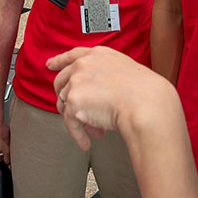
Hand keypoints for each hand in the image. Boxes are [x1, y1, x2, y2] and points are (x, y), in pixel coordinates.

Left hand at [48, 47, 174, 151]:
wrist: (146, 103)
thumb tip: (95, 90)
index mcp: (97, 54)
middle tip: (79, 112)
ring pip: (65, 104)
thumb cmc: (143, 90)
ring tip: (96, 128)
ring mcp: (76, 82)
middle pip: (61, 81)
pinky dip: (78, 135)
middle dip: (68, 98)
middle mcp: (83, 64)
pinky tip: (86, 142)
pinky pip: (70, 123)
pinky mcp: (74, 102)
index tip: (50, 64)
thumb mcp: (123, 69)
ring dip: (78, 119)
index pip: (71, 55)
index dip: (59, 61)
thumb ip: (105, 73)